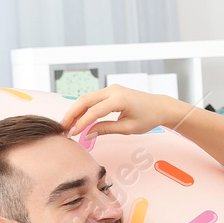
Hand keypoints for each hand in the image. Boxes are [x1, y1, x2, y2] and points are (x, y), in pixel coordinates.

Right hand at [59, 84, 179, 139]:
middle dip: (72, 114)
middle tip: (64, 128)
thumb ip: (106, 129)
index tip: (73, 134)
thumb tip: (87, 133)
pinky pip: (93, 99)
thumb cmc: (148, 118)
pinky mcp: (110, 91)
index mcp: (119, 99)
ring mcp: (111, 89)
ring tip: (68, 126)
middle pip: (85, 100)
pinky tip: (78, 119)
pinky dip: (83, 108)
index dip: (82, 123)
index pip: (94, 111)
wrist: (159, 107)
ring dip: (76, 111)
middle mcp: (113, 90)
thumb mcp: (128, 128)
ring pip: (86, 98)